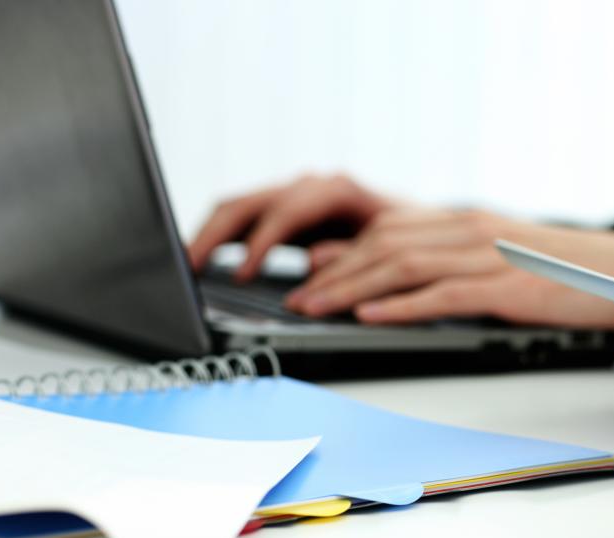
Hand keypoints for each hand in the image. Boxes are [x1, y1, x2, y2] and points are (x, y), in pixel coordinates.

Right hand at [187, 173, 394, 280]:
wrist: (423, 231)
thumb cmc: (413, 240)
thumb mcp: (394, 249)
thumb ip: (354, 254)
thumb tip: (314, 261)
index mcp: (338, 189)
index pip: (286, 210)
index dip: (260, 242)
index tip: (243, 275)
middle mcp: (311, 187)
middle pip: (249, 202)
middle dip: (216, 235)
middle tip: (192, 268)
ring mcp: (296, 197)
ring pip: (239, 207)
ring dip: (211, 235)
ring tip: (190, 266)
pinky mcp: (287, 214)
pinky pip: (244, 219)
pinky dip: (222, 237)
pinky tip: (206, 261)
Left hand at [283, 209, 613, 327]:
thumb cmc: (566, 274)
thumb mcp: (503, 260)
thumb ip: (454, 264)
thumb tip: (399, 284)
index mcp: (469, 222)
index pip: (389, 230)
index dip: (343, 254)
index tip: (309, 276)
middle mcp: (473, 231)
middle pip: (386, 244)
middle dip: (335, 273)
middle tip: (299, 299)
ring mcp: (492, 257)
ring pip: (405, 266)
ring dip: (353, 289)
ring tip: (317, 309)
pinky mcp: (510, 289)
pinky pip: (444, 295)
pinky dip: (402, 306)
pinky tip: (370, 316)